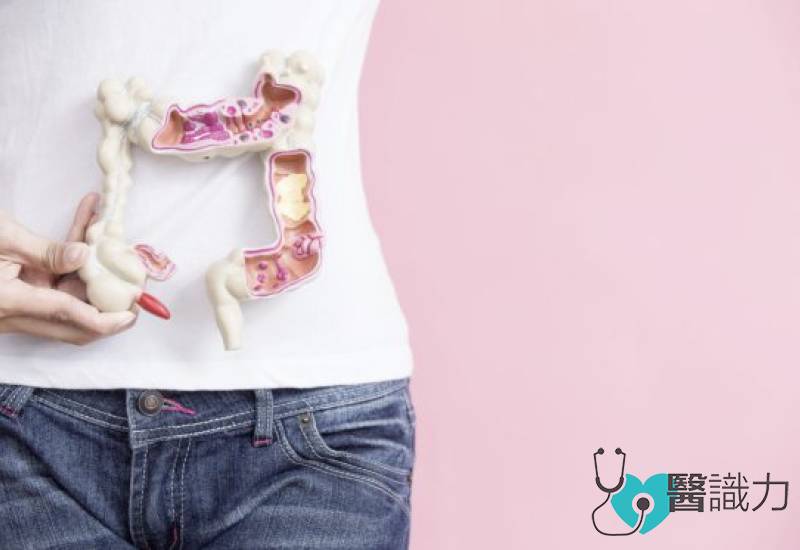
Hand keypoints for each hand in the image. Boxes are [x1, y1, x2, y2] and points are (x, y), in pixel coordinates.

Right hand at [0, 193, 136, 344]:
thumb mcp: (2, 237)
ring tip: (112, 244)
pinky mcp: (15, 300)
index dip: (105, 317)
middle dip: (108, 311)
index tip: (132, 313)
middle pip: (73, 324)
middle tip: (136, 293)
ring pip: (66, 305)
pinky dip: (70, 266)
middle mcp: (13, 315)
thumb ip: (45, 250)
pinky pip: (51, 290)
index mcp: (9, 302)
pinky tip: (85, 228)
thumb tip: (84, 256)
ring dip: (92, 280)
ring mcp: (14, 311)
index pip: (68, 315)